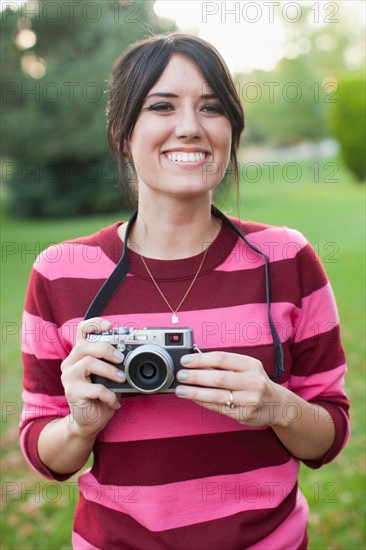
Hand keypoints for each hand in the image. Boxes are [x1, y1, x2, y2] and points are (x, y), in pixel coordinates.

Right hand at [60, 318, 125, 438]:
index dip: (94, 324)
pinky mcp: (72, 392)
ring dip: (109, 370)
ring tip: (122, 378)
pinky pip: (94, 388)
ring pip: (88, 363)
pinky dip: (109, 393)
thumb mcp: (109, 375)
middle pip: (83, 345)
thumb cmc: (100, 395)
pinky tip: (113, 400)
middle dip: (105, 348)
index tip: (109, 326)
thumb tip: (130, 352)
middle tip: (121, 358)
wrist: (89, 421)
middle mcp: (70, 363)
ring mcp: (69, 377)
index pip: (82, 331)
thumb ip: (114, 363)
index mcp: (80, 355)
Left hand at [175, 351, 283, 426]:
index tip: (186, 360)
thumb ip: (225, 365)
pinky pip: (219, 408)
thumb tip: (196, 362)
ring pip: (217, 396)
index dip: (201, 359)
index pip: (222, 358)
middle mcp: (252, 381)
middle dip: (196, 376)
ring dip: (195, 392)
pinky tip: (194, 399)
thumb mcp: (247, 368)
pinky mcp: (244, 415)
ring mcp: (249, 400)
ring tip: (181, 390)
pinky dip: (203, 402)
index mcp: (251, 365)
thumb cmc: (256, 382)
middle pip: (219, 378)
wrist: (277, 405)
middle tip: (181, 375)